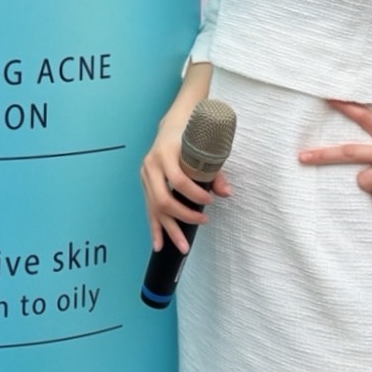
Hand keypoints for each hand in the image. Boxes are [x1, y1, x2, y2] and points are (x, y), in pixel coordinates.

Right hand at [139, 125, 231, 254]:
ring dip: (169, 230)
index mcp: (166, 152)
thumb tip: (227, 194)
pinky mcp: (144, 183)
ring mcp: (145, 174)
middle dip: (183, 216)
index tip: (210, 202)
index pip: (179, 180)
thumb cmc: (192, 136)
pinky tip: (159, 244)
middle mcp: (152, 164)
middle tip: (203, 221)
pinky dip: (155, 228)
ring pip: (154, 208)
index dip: (195, 194)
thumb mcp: (205, 149)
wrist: (174, 123)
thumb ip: (216, 172)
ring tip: (182, 247)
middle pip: (163, 199)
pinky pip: (149, 209)